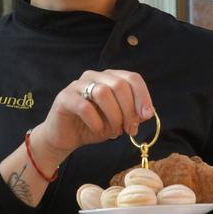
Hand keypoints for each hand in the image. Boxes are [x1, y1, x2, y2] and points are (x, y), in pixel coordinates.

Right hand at [30, 69, 153, 160]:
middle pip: (119, 84)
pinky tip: (98, 130)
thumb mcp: (118, 121)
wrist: (66, 137)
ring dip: (114, 116)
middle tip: (130, 129)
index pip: (132, 78)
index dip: (143, 96)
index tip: (146, 116)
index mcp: (109, 77)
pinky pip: (85, 107)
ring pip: (103, 93)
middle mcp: (94, 76)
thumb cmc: (93, 125)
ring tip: (115, 131)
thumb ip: (132, 114)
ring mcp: (77, 85)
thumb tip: (147, 112)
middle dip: (129, 110)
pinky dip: (96, 122)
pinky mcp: (64, 98)